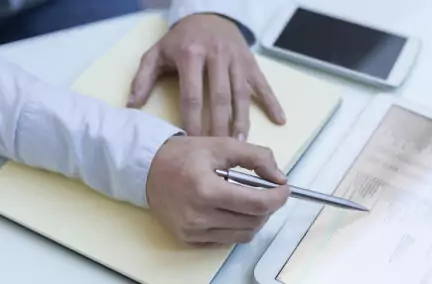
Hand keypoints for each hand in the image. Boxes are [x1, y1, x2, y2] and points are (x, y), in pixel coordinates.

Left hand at [129, 14, 285, 140]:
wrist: (208, 13)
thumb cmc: (181, 39)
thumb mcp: (157, 53)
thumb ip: (143, 78)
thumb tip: (131, 106)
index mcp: (191, 55)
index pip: (192, 95)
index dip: (192, 121)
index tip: (192, 144)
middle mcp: (216, 56)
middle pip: (220, 98)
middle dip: (219, 126)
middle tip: (219, 151)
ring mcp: (236, 59)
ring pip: (241, 94)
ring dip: (242, 120)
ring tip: (242, 144)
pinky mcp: (251, 61)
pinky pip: (263, 84)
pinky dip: (272, 101)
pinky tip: (280, 120)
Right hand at [146, 136, 289, 244]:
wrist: (147, 169)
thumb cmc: (184, 155)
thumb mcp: (222, 145)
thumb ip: (256, 157)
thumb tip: (280, 178)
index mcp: (206, 190)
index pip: (257, 204)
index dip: (278, 197)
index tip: (284, 188)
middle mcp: (198, 216)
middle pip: (254, 222)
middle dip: (267, 206)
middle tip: (266, 191)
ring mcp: (192, 231)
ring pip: (243, 234)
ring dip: (254, 218)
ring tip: (247, 200)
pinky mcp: (188, 240)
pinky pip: (226, 240)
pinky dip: (236, 227)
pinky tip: (229, 210)